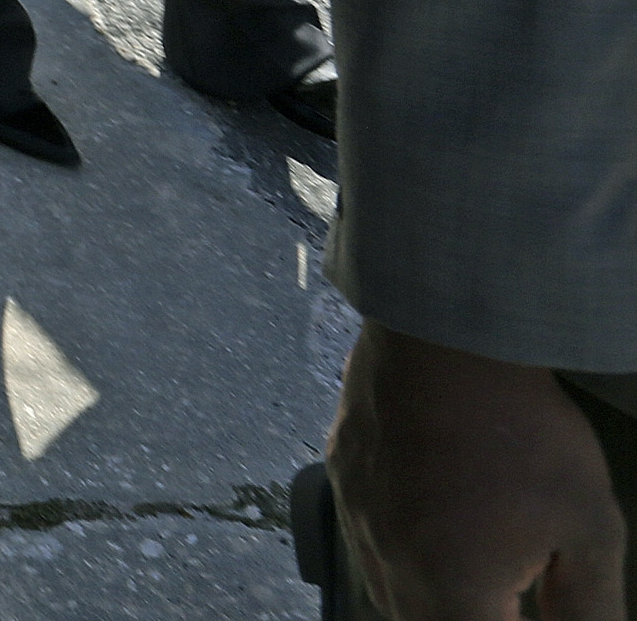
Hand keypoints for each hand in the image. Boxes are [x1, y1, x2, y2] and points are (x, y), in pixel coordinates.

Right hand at [332, 325, 627, 618]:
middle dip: (472, 616)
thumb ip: (590, 605)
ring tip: (475, 568)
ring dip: (433, 598)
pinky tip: (433, 524)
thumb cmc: (524, 433)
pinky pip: (364, 540)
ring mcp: (356, 521)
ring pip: (387, 594)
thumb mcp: (589, 527)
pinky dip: (400, 552)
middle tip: (509, 596)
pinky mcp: (340, 477)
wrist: (445, 337)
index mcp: (453, 593)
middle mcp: (390, 568)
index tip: (535, 609)